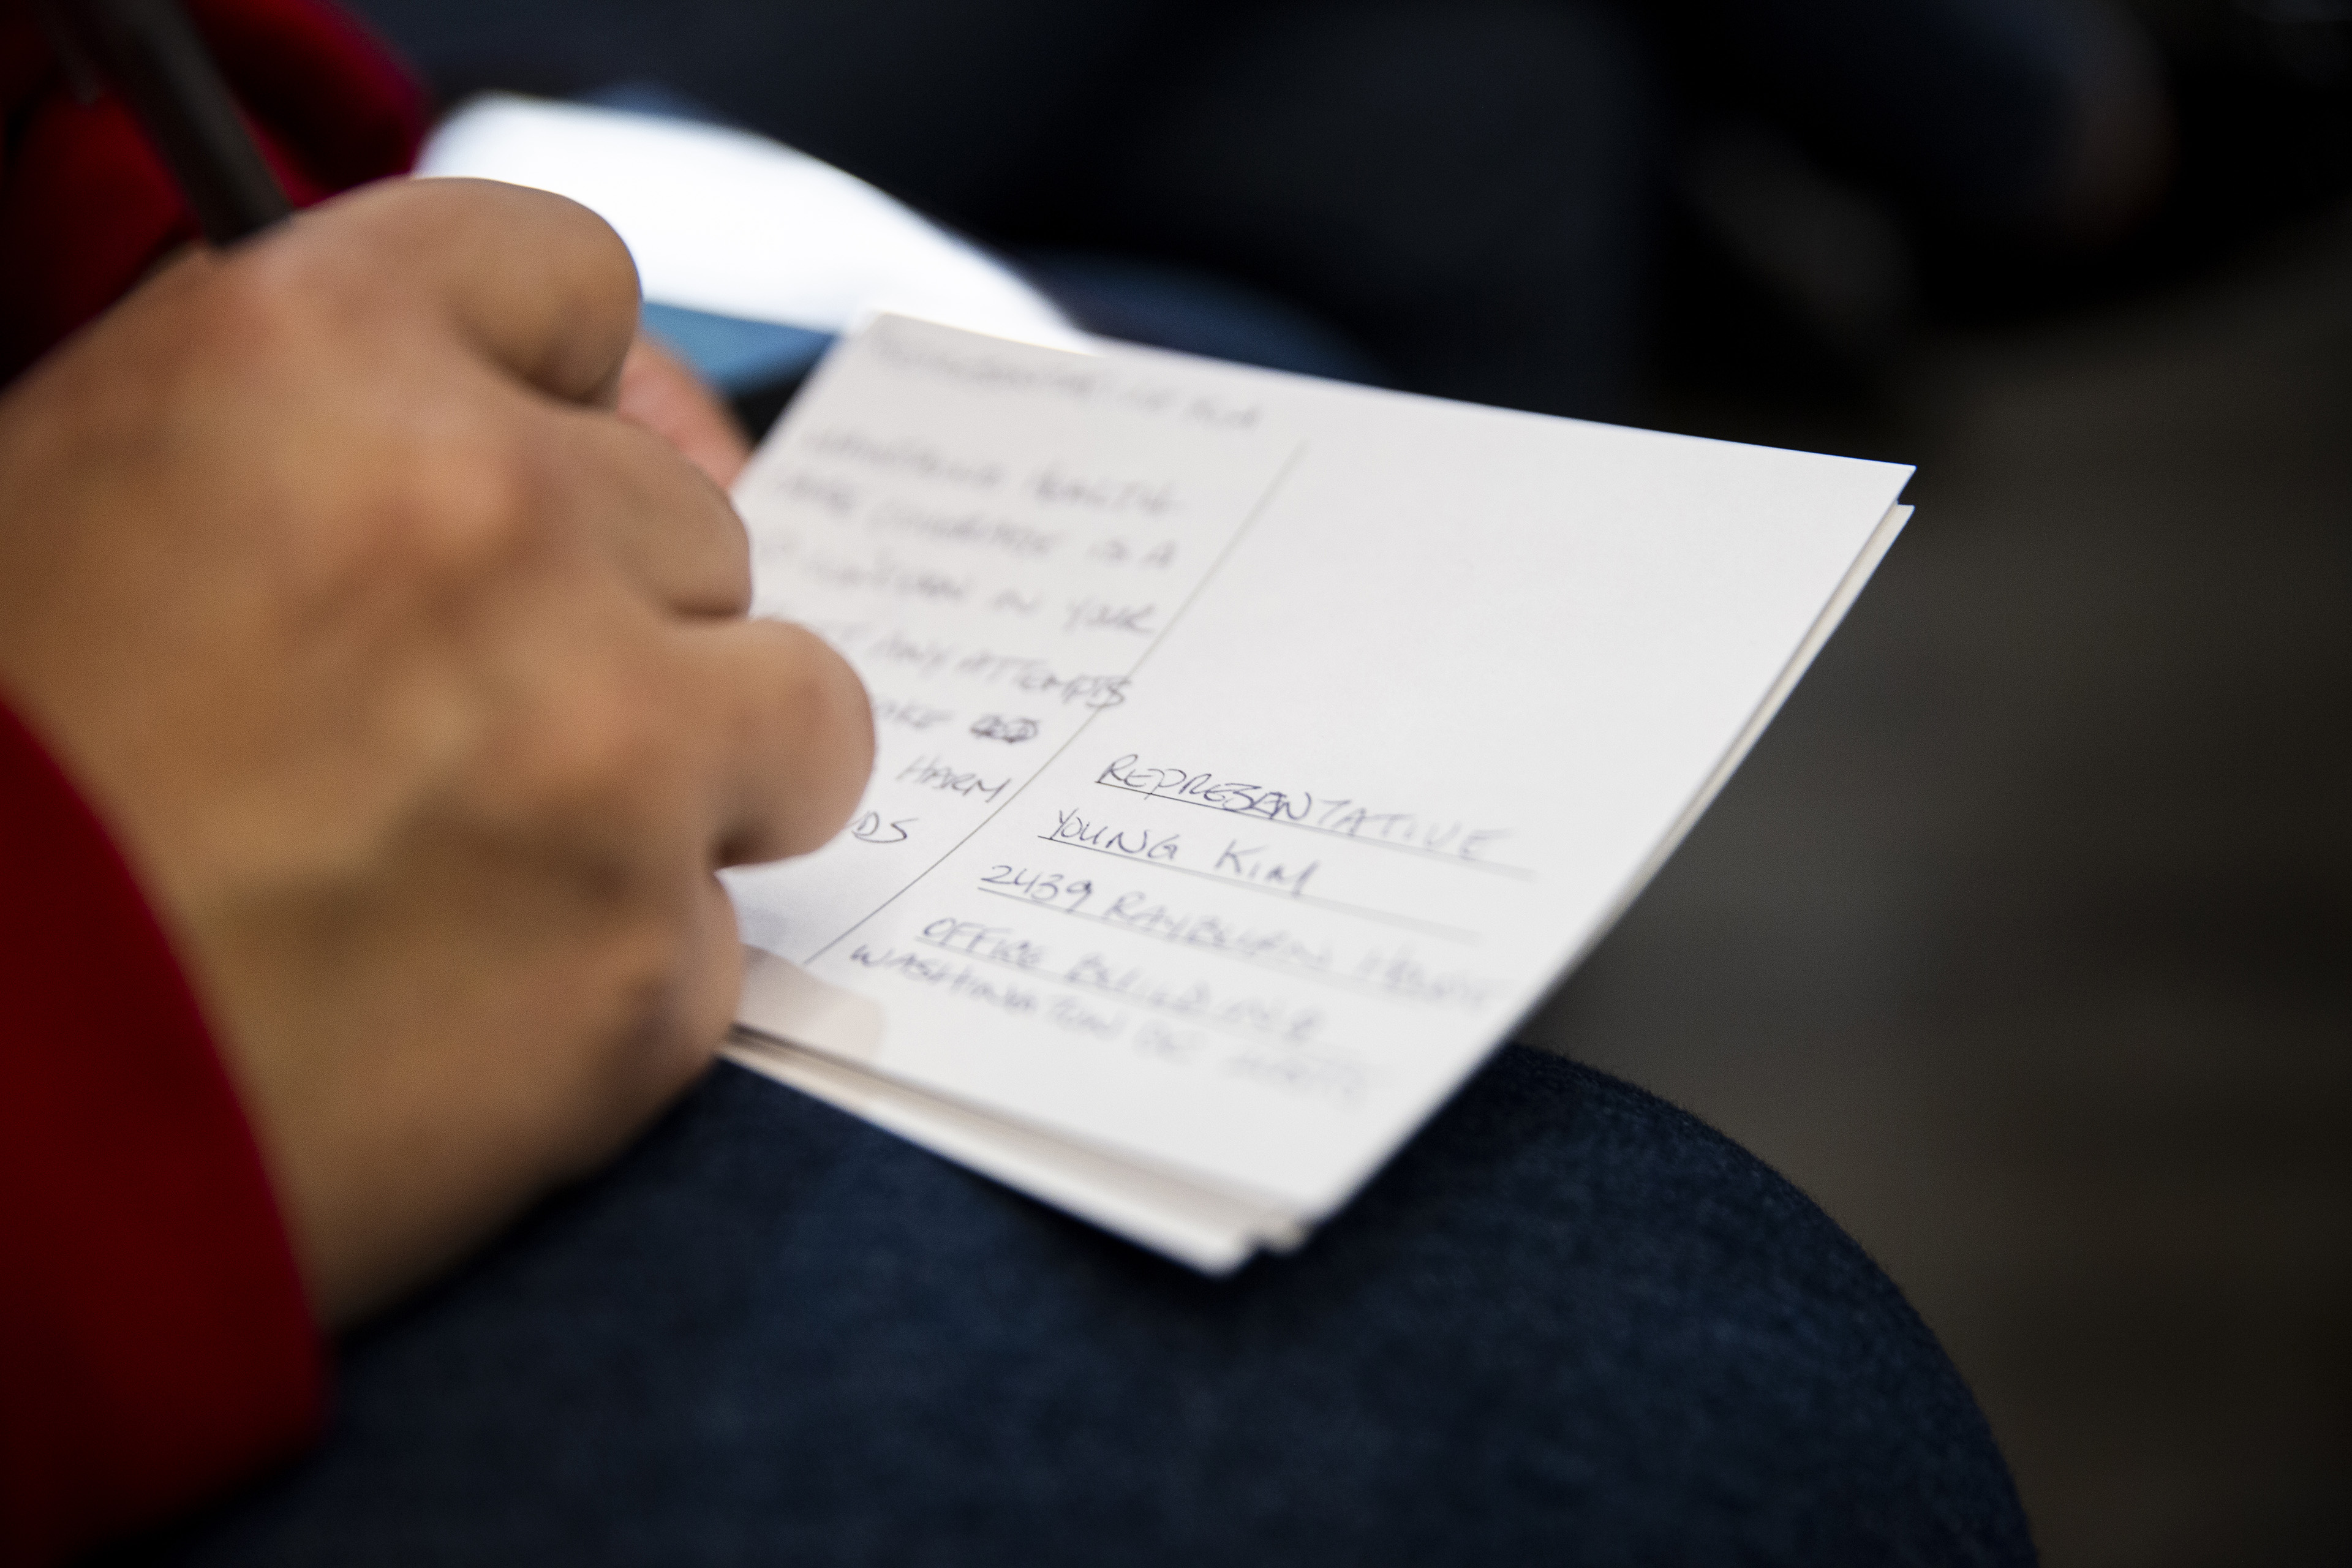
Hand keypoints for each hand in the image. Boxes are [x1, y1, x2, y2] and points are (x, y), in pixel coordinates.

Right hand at [0, 178, 871, 1325]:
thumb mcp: (84, 503)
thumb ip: (334, 424)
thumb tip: (583, 422)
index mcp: (314, 364)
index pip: (566, 280)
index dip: (555, 384)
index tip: (541, 459)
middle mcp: (494, 523)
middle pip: (691, 518)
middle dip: (609, 608)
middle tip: (471, 717)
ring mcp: (607, 754)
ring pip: (799, 704)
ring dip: (702, 768)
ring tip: (536, 850)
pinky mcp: (651, 971)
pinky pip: (726, 929)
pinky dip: (630, 967)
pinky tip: (479, 1010)